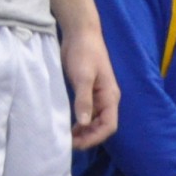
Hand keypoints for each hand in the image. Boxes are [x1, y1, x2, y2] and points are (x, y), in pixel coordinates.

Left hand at [62, 26, 119, 149]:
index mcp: (110, 96)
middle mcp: (106, 99)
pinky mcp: (87, 92)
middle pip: (101, 127)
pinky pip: (86, 113)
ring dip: (82, 131)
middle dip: (87, 137)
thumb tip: (83, 123)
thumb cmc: (84, 52)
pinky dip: (78, 122)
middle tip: (67, 143)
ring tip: (66, 137)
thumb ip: (83, 100)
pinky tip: (67, 125)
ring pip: (93, 121)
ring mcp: (97, 96)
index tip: (78, 143)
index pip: (109, 125)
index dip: (95, 137)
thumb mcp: (83, 76)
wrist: (80, 32)